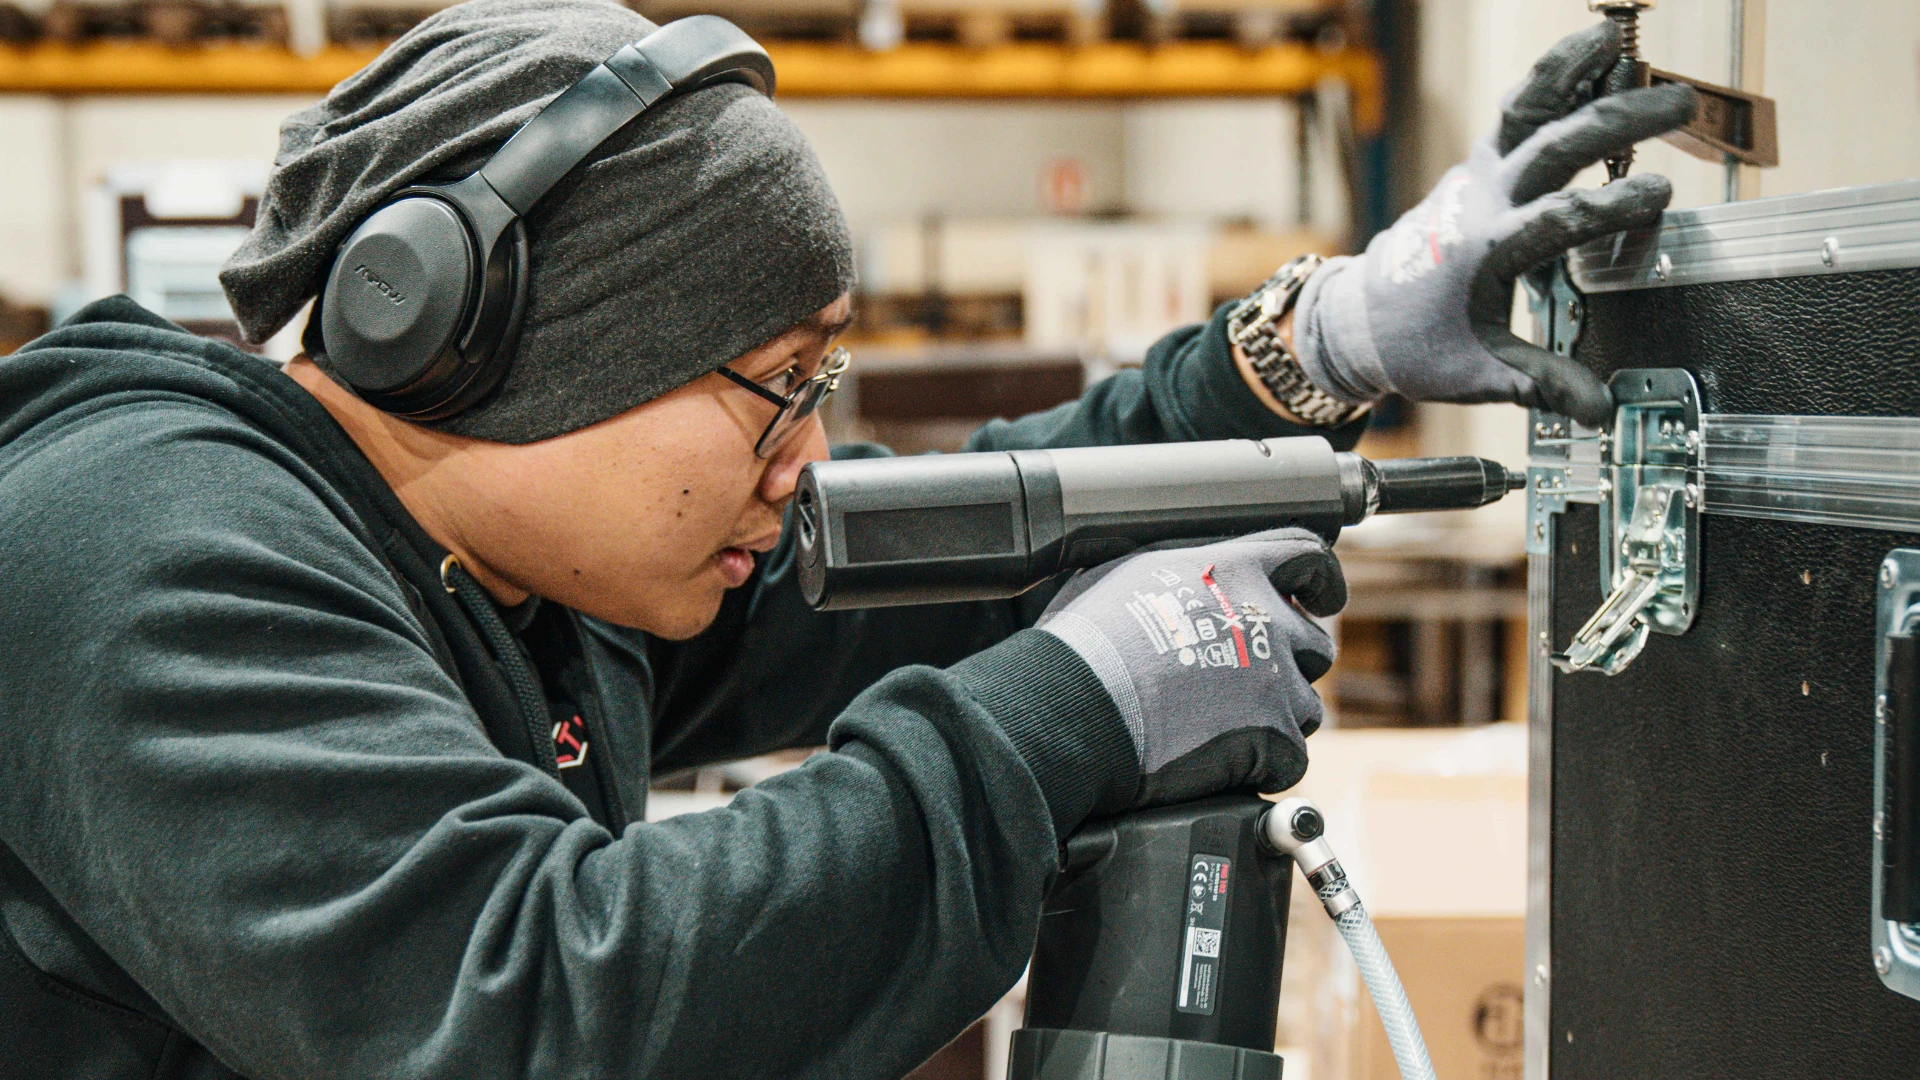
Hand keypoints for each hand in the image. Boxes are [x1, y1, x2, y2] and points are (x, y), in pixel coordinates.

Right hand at [1037, 528, 1344, 811]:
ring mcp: (1277, 679)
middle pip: (1313, 643)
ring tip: (1218, 731)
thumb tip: (1176, 580)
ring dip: (1274, 719)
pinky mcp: (1275, 735)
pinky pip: (1291, 758)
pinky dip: (1264, 766)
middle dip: (1287, 666)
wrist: (1076, 708)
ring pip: (1305, 706)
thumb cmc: (1085, 645)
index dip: (1320, 580)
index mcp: (1234, 568)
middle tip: (1240, 687)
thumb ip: (1176, 573)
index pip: (1307, 558)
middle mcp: (1267, 618)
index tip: (1321, 598)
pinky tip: (1220, 764)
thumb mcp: (1124, 575)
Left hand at [1290, 20, 1696, 426]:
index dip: (1610, 207)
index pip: (1556, 221)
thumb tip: (1601, 411)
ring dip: (1570, 70)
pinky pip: (1517, 113)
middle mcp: (1480, 202)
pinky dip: (1552, 79)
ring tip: (1614, 36)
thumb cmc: (1416, 345)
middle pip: (1552, 148)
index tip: (1660, 196)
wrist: (1359, 319)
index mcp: (1485, 252)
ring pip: (1524, 110)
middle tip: (1678, 102)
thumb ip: (1543, 385)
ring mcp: (1477, 177)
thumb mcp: (1478, 374)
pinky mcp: (1478, 167)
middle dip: (1617, 121)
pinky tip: (1591, 49)